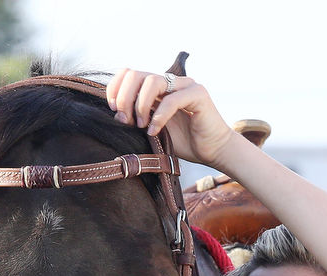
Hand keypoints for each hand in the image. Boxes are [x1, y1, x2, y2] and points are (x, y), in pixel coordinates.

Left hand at [106, 68, 234, 168]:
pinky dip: (159, 116)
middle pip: (137, 74)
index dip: (116, 88)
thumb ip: (138, 119)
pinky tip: (154, 131)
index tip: (113, 109)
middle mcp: (170, 82)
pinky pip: (171, 99)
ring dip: (141, 105)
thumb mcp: (154, 130)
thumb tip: (117, 114)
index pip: (130, 73)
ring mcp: (184, 85)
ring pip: (153, 81)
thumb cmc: (185, 142)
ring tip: (142, 125)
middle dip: (125, 97)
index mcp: (158, 88)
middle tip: (126, 119)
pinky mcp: (198, 94)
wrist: (213, 151)